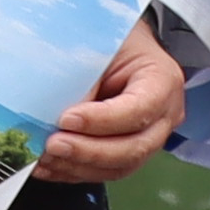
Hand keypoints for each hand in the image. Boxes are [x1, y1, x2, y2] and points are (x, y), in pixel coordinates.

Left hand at [35, 25, 185, 189]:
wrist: (121, 43)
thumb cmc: (113, 38)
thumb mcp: (100, 44)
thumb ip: (84, 78)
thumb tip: (52, 114)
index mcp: (163, 81)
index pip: (138, 110)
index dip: (101, 120)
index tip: (67, 118)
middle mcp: (164, 115)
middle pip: (133, 148)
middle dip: (88, 152)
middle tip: (52, 145)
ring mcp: (150, 137)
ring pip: (119, 166)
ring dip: (78, 166)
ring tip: (44, 158)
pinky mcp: (129, 150)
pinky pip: (105, 171)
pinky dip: (74, 171)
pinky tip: (49, 166)